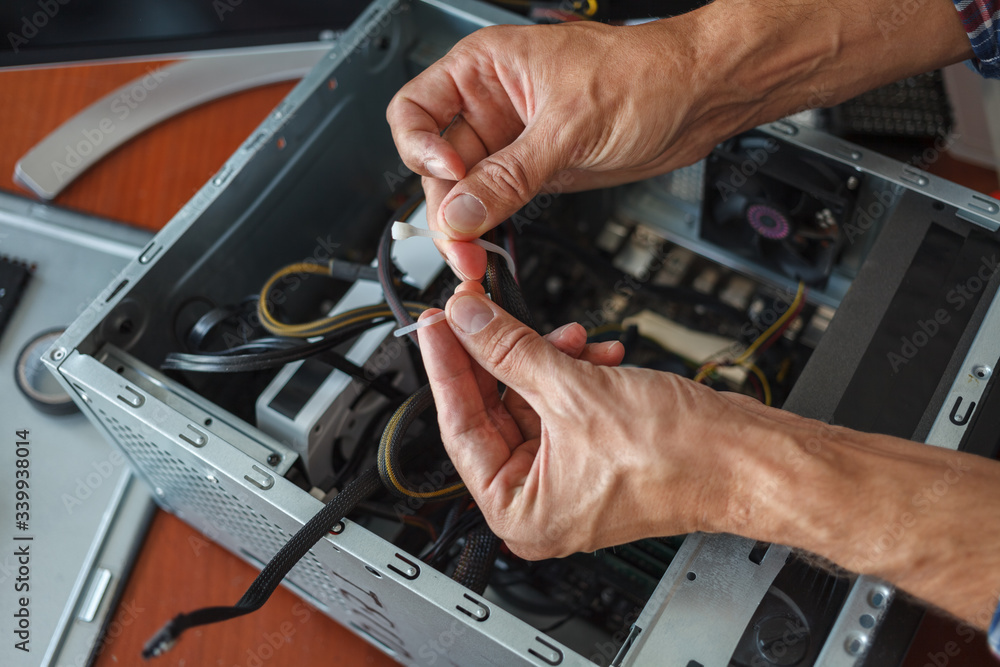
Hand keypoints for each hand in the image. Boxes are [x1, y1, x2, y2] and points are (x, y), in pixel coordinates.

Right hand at [387, 17, 713, 280]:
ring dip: (465, 227)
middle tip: (461, 247)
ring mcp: (513, 142)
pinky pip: (497, 205)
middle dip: (445, 207)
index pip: (415, 110)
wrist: (700, 96)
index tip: (448, 176)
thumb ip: (510, 175)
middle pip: (436, 163)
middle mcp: (491, 106)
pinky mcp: (536, 172)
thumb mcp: (569, 125)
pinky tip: (490, 250)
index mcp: (484, 69)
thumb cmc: (646, 74)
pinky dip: (490, 230)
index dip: (420, 148)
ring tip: (475, 259)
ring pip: (465, 192)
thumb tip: (460, 212)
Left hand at [418, 287, 999, 629]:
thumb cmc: (683, 457)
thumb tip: (467, 321)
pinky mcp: (597, 454)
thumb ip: (509, 350)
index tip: (437, 324)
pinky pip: (566, 403)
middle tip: (484, 310)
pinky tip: (599, 352)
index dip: (446, 367)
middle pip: (495, 411)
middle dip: (504, 356)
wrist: (752, 457)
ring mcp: (570, 479)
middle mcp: (540, 503)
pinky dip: (577, 373)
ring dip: (549, 359)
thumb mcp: (575, 390)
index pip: (460, 428)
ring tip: (572, 336)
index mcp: (520, 512)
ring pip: (533, 400)